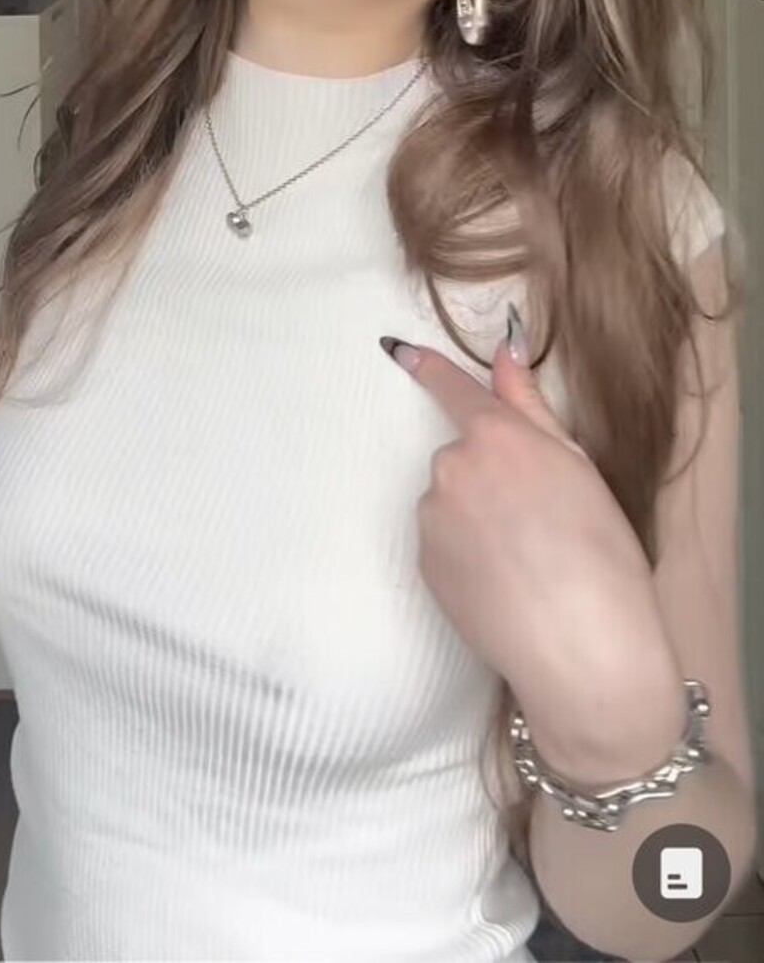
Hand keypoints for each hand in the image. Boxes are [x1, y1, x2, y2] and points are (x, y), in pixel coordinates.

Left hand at [380, 310, 685, 785]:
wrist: (582, 648)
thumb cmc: (601, 554)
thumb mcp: (578, 468)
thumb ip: (530, 406)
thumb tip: (502, 351)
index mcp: (495, 435)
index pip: (453, 390)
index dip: (428, 367)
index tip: (397, 350)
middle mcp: (452, 467)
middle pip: (463, 455)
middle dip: (492, 474)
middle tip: (542, 518)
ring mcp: (431, 516)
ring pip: (452, 500)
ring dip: (478, 516)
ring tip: (527, 560)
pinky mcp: (423, 561)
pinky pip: (443, 541)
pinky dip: (467, 553)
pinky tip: (505, 583)